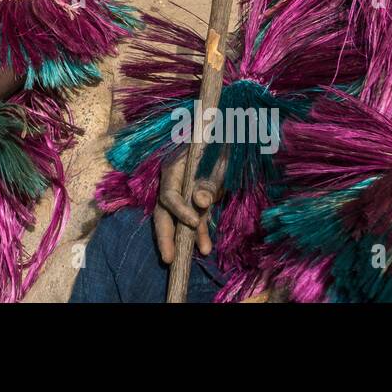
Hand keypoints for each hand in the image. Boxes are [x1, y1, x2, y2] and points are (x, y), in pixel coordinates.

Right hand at [154, 147, 226, 263]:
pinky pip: (194, 218)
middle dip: (165, 236)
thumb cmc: (219, 141)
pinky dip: (199, 232)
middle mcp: (173, 182)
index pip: (168, 194)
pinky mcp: (196, 200)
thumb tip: (201, 202)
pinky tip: (205, 246)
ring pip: (179, 219)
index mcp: (172, 169)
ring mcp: (184, 192)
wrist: (228, 133)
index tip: (193, 221)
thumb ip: (208, 180)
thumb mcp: (216, 159)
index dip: (178, 210)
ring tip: (201, 252)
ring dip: (188, 237)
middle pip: (163, 212)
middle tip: (168, 258)